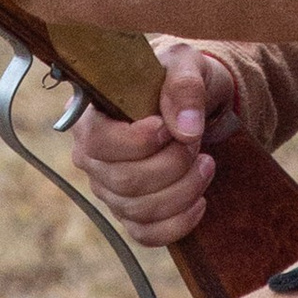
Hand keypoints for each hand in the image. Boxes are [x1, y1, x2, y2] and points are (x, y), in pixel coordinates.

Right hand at [73, 39, 239, 249]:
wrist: (190, 103)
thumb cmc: (177, 78)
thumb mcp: (184, 63)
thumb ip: (183, 86)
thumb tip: (185, 128)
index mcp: (90, 117)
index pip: (98, 143)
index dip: (136, 142)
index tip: (166, 128)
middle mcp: (92, 158)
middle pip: (124, 181)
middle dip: (172, 165)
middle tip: (195, 142)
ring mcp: (109, 189)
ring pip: (139, 209)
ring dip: (183, 190)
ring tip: (206, 163)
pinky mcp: (130, 212)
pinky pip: (147, 234)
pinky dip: (178, 224)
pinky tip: (200, 201)